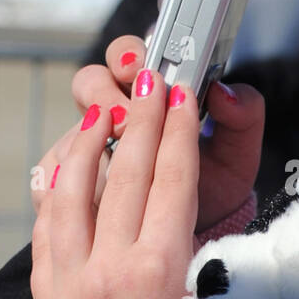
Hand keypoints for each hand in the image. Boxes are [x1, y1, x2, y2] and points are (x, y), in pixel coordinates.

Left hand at [30, 70, 241, 298]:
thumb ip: (206, 254)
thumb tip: (193, 207)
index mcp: (158, 271)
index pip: (168, 176)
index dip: (175, 127)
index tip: (180, 91)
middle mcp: (105, 271)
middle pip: (121, 173)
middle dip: (137, 119)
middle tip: (148, 78)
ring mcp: (67, 288)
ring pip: (69, 194)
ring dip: (86, 146)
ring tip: (102, 112)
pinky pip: (45, 231)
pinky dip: (56, 192)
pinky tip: (65, 171)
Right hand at [33, 36, 264, 231]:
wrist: (193, 242)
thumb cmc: (213, 190)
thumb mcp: (237, 155)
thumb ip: (243, 116)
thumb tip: (223, 93)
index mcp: (154, 95)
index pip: (130, 57)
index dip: (129, 56)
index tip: (142, 70)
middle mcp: (116, 112)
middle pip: (89, 82)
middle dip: (105, 94)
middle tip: (125, 117)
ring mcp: (87, 146)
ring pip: (71, 128)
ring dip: (88, 141)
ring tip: (116, 159)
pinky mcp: (69, 181)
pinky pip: (54, 172)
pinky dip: (69, 177)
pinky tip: (93, 194)